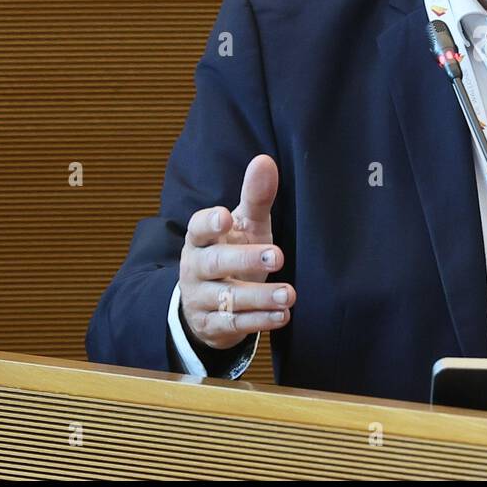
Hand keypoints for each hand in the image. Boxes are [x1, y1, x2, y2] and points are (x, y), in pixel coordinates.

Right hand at [179, 154, 293, 350]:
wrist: (208, 303)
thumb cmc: (232, 251)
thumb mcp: (245, 225)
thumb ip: (255, 197)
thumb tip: (265, 160)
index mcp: (201, 239)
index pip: (198, 228)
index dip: (209, 222)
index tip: (226, 216)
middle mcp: (197, 268)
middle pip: (216, 263)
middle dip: (245, 260)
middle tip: (276, 256)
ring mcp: (202, 299)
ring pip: (228, 298)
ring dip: (260, 297)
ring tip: (290, 294)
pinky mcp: (213, 325)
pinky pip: (235, 325)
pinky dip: (259, 321)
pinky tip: (282, 315)